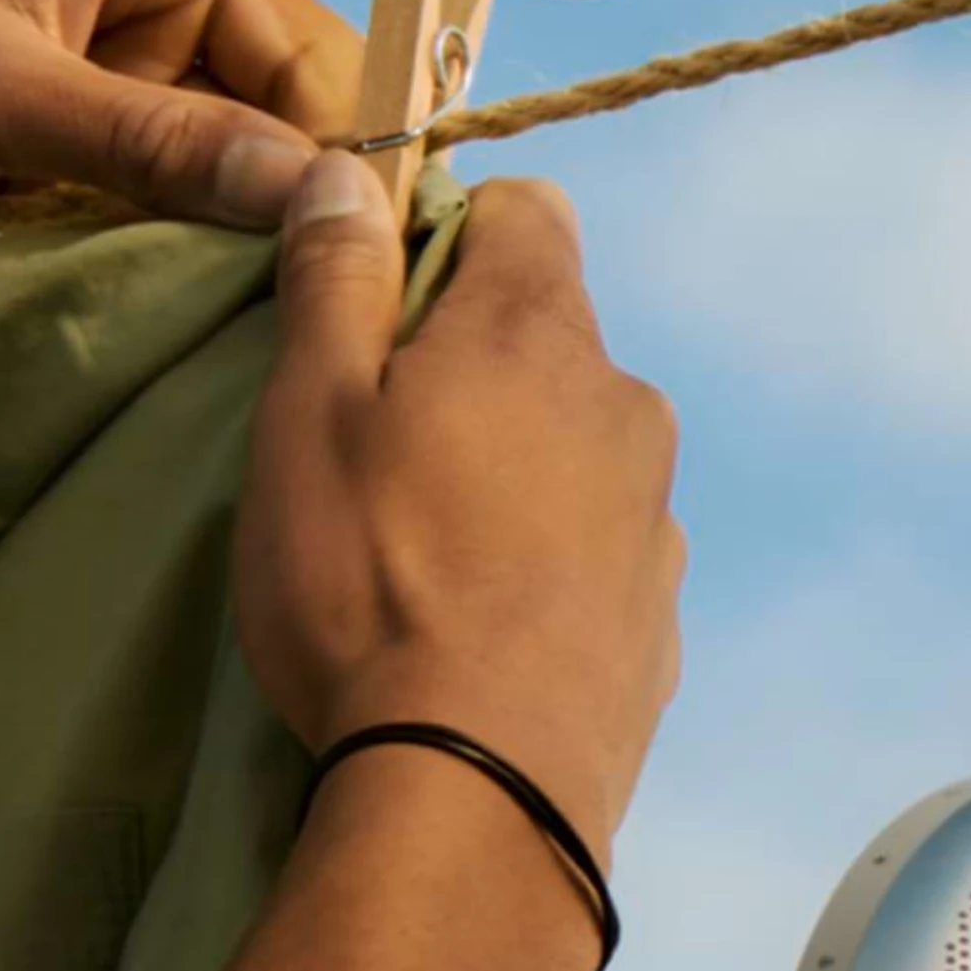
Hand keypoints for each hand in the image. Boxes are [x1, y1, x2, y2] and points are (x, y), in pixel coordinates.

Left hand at [0, 0, 621, 257]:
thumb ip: (168, 147)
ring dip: (272, 205)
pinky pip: (171, 178)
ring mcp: (90, 44)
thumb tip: (330, 200)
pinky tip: (227, 298)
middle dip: (360, 142)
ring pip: (245, 130)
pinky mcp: (46, 126)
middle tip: (396, 260)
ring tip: (304, 296)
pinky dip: (203, 231)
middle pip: (311, 47)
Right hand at [238, 157, 685, 854]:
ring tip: (425, 555)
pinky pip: (597, 548)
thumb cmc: (371, 585)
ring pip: (578, 446)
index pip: (526, 210)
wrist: (478, 795)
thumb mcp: (311, 412)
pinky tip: (478, 626)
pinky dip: (545, 561)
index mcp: (540, 332)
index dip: (445, 235)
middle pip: (548, 335)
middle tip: (377, 449)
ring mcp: (657, 518)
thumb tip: (350, 175)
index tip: (378, 307)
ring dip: (512, 468)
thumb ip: (335, 279)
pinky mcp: (660, 619)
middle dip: (470, 364)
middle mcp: (626, 406)